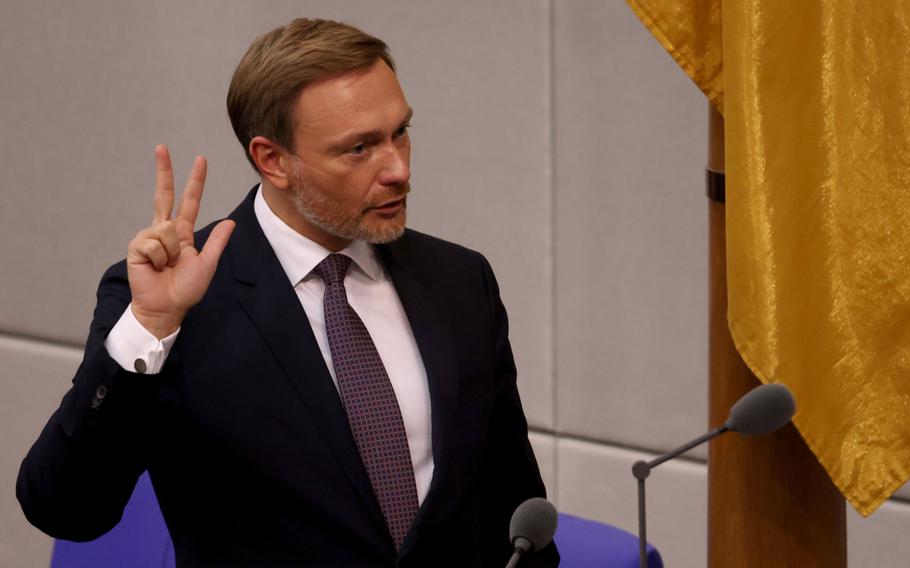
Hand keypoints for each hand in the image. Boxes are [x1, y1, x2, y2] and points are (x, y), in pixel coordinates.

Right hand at [126, 145, 234, 338]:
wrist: (166, 307)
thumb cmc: (185, 289)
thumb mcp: (208, 264)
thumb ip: (217, 242)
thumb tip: (231, 221)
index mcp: (183, 232)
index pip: (189, 201)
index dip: (195, 181)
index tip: (200, 160)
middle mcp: (164, 230)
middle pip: (164, 194)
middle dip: (163, 170)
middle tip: (161, 147)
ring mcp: (148, 237)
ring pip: (167, 229)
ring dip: (172, 253)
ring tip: (169, 266)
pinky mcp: (137, 247)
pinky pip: (154, 243)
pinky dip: (160, 258)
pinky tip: (156, 268)